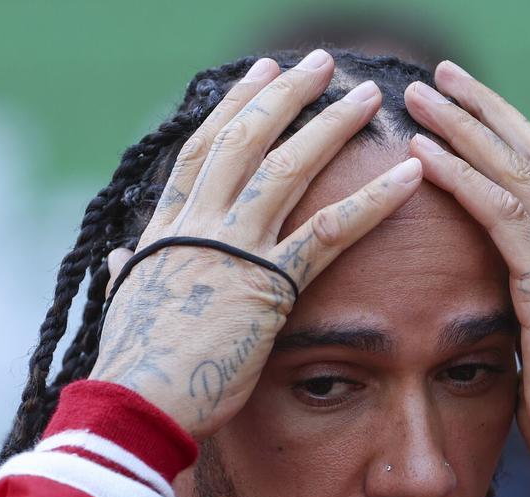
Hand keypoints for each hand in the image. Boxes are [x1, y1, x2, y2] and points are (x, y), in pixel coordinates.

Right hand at [90, 51, 423, 439]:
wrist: (138, 399)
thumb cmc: (133, 364)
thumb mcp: (125, 304)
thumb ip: (129, 271)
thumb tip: (120, 257)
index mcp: (165, 228)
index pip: (202, 149)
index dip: (233, 107)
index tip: (258, 73)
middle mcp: (199, 225)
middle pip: (246, 139)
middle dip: (286, 95)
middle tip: (319, 63)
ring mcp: (235, 249)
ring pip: (287, 169)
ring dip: (331, 127)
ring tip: (367, 97)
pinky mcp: (270, 285)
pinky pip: (331, 232)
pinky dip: (374, 201)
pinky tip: (409, 176)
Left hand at [404, 61, 529, 471]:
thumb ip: (524, 305)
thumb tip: (489, 297)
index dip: (503, 131)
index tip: (465, 104)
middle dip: (483, 108)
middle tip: (440, 74)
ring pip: (515, 171)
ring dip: (465, 128)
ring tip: (422, 97)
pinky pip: (500, 216)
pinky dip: (462, 179)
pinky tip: (426, 156)